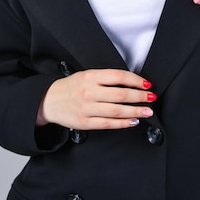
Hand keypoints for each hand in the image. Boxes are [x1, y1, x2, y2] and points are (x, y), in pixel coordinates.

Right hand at [36, 68, 155, 129]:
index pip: (118, 76)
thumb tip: (131, 83)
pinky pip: (108, 124)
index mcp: (90, 77)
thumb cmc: (71, 87)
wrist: (48, 100)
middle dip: (139, 97)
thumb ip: (105, 78)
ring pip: (116, 111)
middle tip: (151, 98)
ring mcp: (86, 108)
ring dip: (135, 111)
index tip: (146, 84)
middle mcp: (88, 92)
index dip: (136, 80)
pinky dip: (123, 123)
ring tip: (147, 111)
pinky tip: (133, 121)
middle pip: (120, 95)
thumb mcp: (86, 75)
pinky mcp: (85, 122)